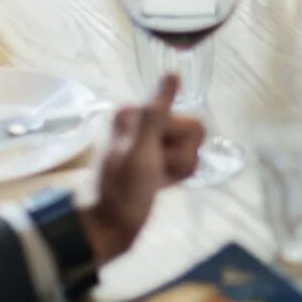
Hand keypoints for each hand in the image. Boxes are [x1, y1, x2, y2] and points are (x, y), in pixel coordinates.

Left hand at [78, 75, 204, 266]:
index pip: (190, 123)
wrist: (108, 227)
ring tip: (155, 179)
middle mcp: (146, 123)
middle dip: (180, 157)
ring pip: (191, 150)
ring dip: (178, 169)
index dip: (179, 145)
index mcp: (137, 113)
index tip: (158, 155)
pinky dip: (177, 174)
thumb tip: (173, 74)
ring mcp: (153, 143)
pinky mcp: (159, 161)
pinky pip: (185, 161)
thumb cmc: (122, 190)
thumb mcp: (139, 152)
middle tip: (156, 170)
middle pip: (193, 135)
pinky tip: (160, 183)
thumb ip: (156, 114)